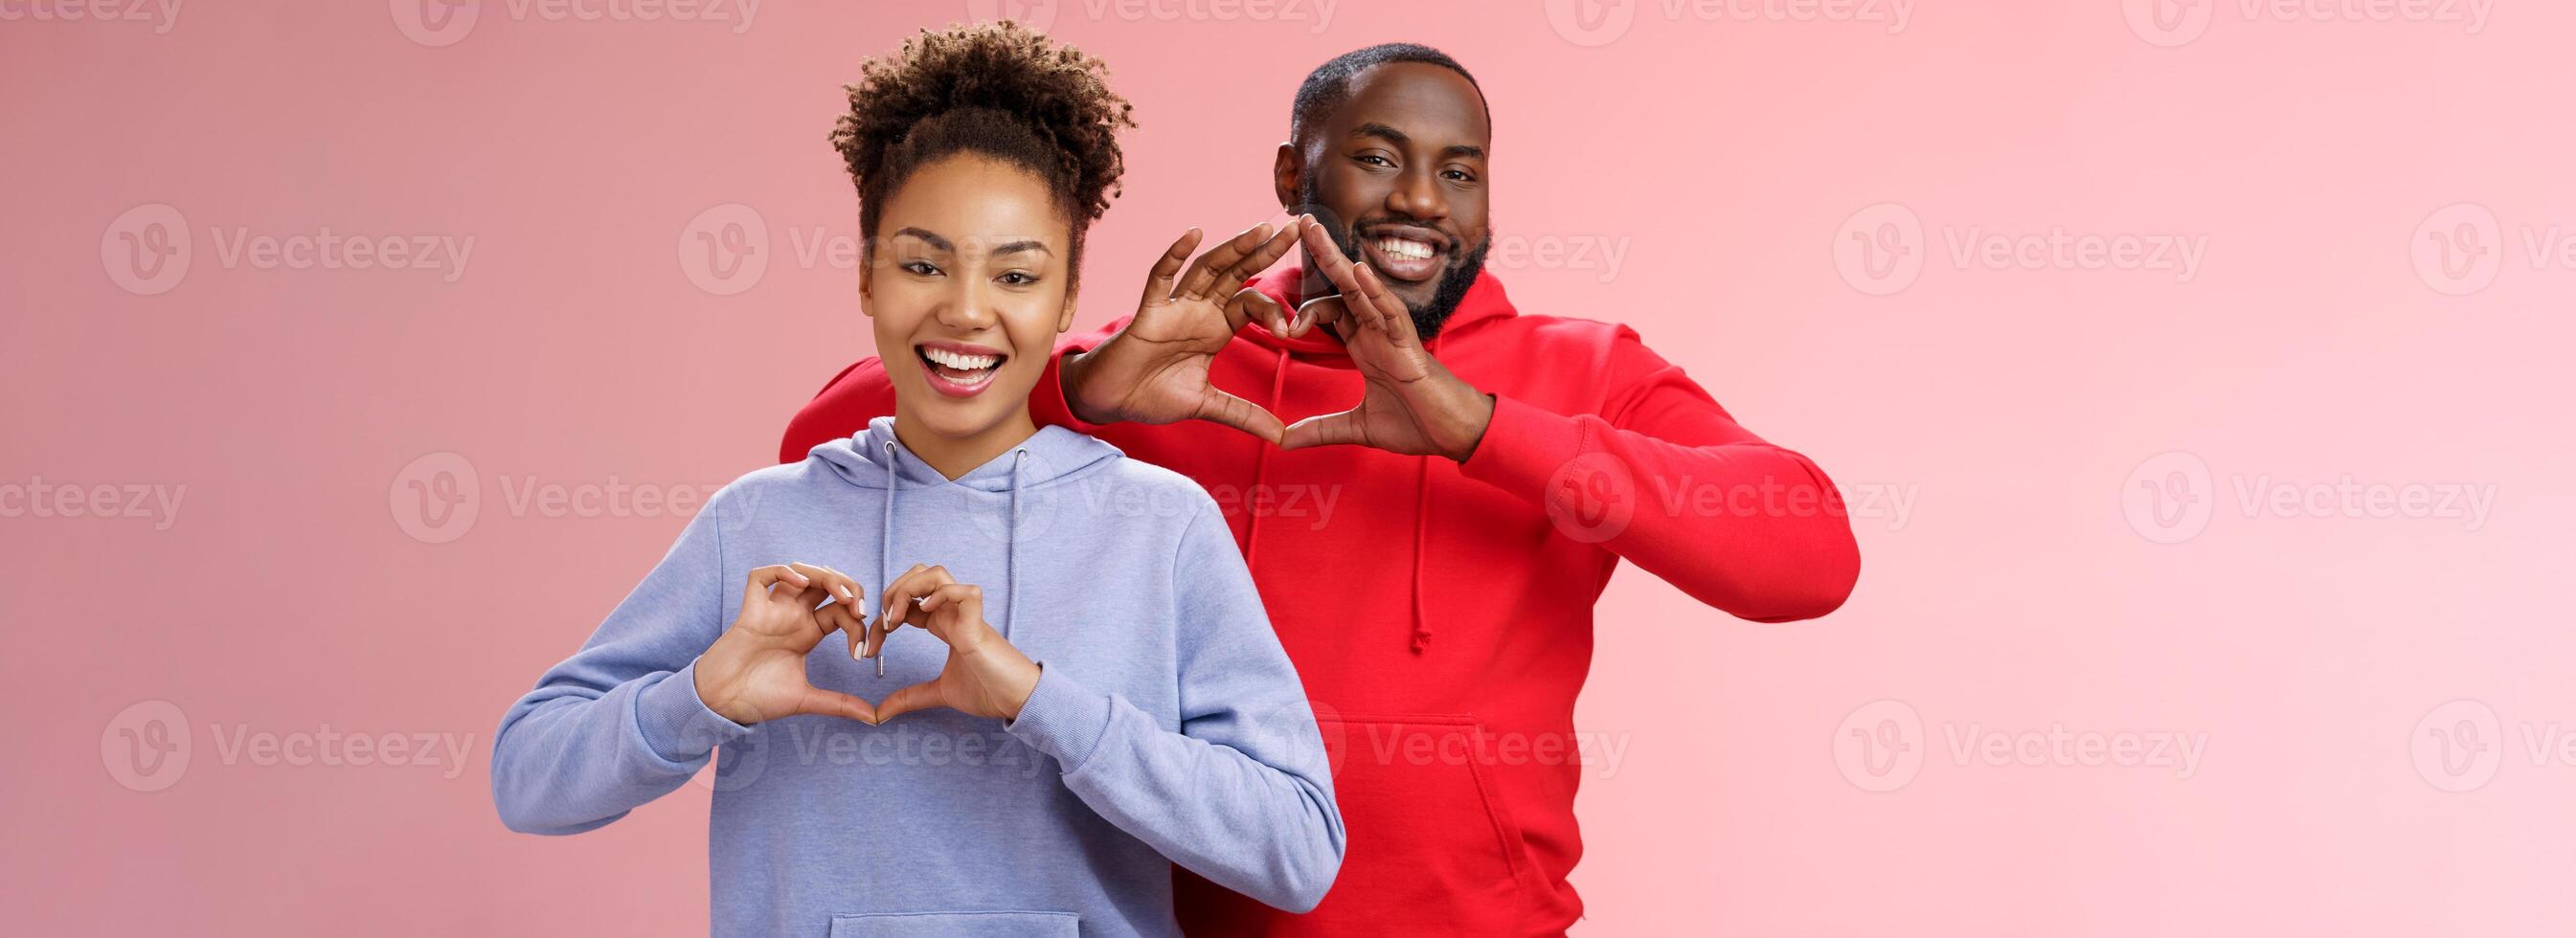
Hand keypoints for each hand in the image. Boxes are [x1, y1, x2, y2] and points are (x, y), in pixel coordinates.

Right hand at [692, 563, 877, 725]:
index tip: (861, 652)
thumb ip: (840, 704)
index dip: (857, 624)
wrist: (723, 706)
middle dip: (850, 588)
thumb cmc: (758, 699)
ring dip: (826, 576)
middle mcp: (792, 617)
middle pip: (825, 583)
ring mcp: (772, 611)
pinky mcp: (750, 611)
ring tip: (841, 596)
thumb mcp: (806, 699)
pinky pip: (761, 576)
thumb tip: (874, 718)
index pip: (840, 611)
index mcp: (807, 632)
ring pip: (800, 572)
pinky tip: (801, 583)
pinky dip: (782, 571)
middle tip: (860, 609)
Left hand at [862, 564, 1041, 723]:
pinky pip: (964, 591)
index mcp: (944, 624)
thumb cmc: (987, 692)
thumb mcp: (938, 694)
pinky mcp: (980, 624)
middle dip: (892, 592)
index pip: (907, 602)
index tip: (870, 649)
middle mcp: (953, 613)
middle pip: (919, 575)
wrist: (1017, 700)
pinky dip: (942, 594)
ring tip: (897, 618)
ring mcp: (967, 614)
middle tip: (884, 624)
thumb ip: (909, 698)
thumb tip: (878, 714)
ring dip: (909, 589)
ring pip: (936, 573)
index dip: (883, 617)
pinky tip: (925, 612)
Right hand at [1060, 220, 1309, 440]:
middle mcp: (1198, 311)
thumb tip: (1281, 437)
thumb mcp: (1207, 405)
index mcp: (1215, 328)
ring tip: (1261, 229)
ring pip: (1207, 269)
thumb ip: (1244, 415)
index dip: (1272, 309)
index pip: (1251, 303)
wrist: (1111, 401)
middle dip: (1264, 252)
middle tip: (1294, 229)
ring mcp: (1174, 308)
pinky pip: (1161, 279)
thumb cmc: (1152, 395)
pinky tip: (1194, 234)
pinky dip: (1176, 256)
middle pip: (1236, 273)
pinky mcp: (1147, 313)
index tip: (1290, 328)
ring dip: (1233, 248)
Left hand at [1282, 217, 1495, 461]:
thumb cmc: (1415, 424)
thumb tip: (1281, 441)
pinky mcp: (1409, 343)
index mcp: (1364, 344)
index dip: (1304, 313)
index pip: (1329, 310)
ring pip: (1362, 288)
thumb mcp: (1357, 428)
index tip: (1284, 331)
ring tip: (1315, 231)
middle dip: (1322, 253)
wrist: (1453, 434)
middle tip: (1299, 221)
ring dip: (1337, 258)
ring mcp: (1392, 333)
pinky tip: (1357, 269)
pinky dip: (1373, 290)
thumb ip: (1319, 429)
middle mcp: (1376, 331)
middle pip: (1343, 284)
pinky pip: (1389, 310)